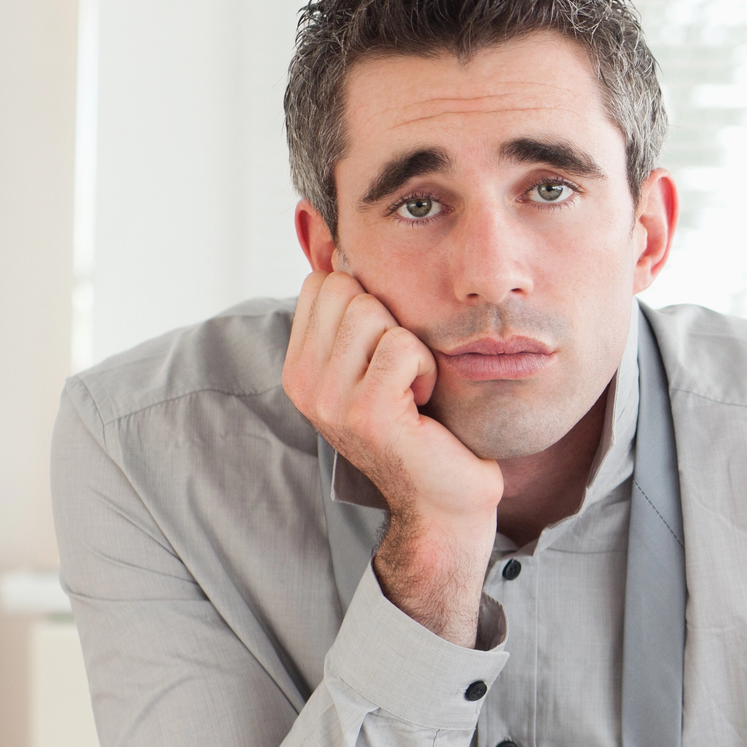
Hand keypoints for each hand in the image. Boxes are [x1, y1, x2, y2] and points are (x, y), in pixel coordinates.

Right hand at [282, 269, 501, 643]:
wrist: (446, 501)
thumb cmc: (426, 427)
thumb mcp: (378, 365)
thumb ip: (355, 319)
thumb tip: (341, 245)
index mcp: (300, 368)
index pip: (323, 283)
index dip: (370, 301)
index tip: (387, 352)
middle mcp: (304, 384)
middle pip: (344, 288)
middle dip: (390, 319)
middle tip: (403, 371)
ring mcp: (330, 401)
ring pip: (372, 312)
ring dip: (410, 346)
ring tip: (413, 389)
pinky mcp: (368, 414)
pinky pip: (402, 346)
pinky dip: (426, 369)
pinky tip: (424, 403)